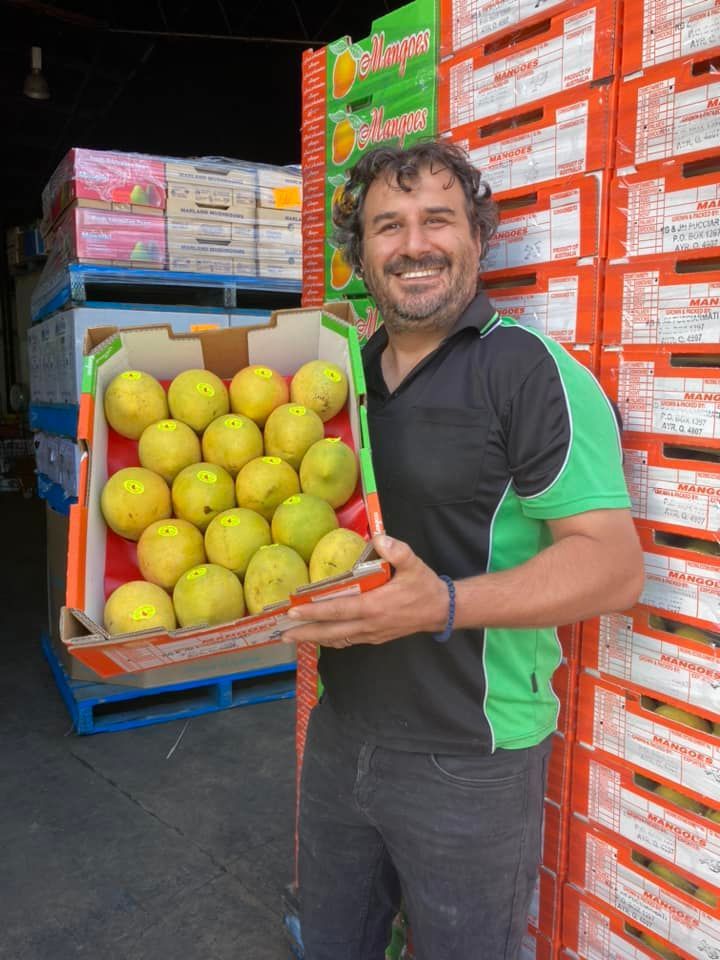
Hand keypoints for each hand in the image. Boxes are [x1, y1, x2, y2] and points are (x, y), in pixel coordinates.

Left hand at [282, 534, 449, 648]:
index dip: (315, 612)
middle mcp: (369, 624)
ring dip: (315, 638)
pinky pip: (348, 640)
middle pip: (331, 632)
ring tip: (293, 636)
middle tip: (282, 633)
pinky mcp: (375, 638)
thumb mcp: (414, 564)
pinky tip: (321, 637)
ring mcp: (371, 634)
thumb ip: (397, 550)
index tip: (294, 610)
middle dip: (305, 632)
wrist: (441, 610)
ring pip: (337, 639)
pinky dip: (331, 639)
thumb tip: (378, 537)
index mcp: (374, 606)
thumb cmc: (424, 586)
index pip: (338, 610)